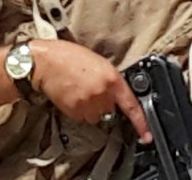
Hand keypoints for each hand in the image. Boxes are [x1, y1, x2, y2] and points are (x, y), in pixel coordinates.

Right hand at [28, 39, 152, 143]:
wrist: (44, 63)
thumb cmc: (68, 56)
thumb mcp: (98, 61)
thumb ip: (110, 79)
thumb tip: (115, 92)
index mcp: (111, 78)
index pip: (131, 105)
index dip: (141, 122)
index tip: (147, 135)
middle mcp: (102, 94)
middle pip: (110, 110)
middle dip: (104, 103)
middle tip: (91, 88)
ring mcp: (88, 105)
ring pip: (96, 116)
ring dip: (91, 108)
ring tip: (80, 90)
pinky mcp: (75, 112)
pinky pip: (83, 118)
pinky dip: (80, 110)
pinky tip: (73, 95)